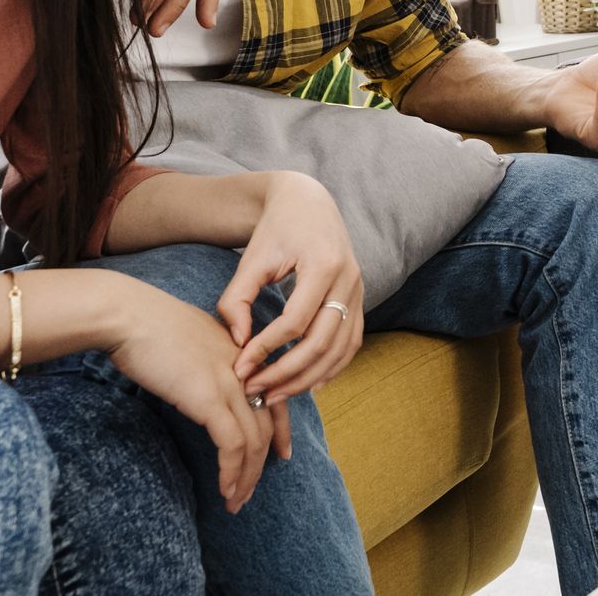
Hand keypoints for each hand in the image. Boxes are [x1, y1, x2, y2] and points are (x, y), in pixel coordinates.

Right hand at [102, 277, 284, 513]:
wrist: (129, 316)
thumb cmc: (148, 328)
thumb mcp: (190, 345)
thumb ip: (205, 366)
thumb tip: (199, 388)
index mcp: (242, 355)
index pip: (273, 397)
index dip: (281, 429)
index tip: (281, 454)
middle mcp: (245, 369)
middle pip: (267, 424)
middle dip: (262, 463)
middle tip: (250, 491)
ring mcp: (230, 383)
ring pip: (253, 440)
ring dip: (247, 476)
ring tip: (236, 501)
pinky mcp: (210, 398)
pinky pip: (232, 444)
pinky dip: (232, 471)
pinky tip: (225, 488)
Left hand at [216, 173, 365, 403]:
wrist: (308, 203)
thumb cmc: (276, 230)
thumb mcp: (251, 260)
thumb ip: (237, 300)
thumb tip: (239, 343)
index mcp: (323, 265)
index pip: (296, 322)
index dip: (266, 349)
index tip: (240, 367)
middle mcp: (349, 279)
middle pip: (322, 341)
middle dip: (287, 373)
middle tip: (256, 390)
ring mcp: (359, 290)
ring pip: (340, 349)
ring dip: (308, 378)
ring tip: (276, 394)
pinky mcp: (360, 299)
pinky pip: (351, 342)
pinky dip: (332, 368)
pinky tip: (309, 384)